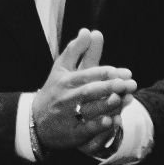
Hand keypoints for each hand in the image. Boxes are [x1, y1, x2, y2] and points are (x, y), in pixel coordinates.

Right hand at [34, 27, 137, 154]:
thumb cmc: (54, 92)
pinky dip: (97, 126)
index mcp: (65, 81)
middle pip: (89, 91)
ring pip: (88, 109)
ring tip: (124, 99)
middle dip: (109, 87)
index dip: (107, 73)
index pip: (87, 74)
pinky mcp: (71, 133)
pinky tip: (112, 121)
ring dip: (107, 105)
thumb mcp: (61, 70)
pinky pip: (85, 129)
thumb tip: (89, 31)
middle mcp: (65, 98)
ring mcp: (67, 116)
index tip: (126, 72)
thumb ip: (77, 51)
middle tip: (130, 84)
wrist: (33, 123)